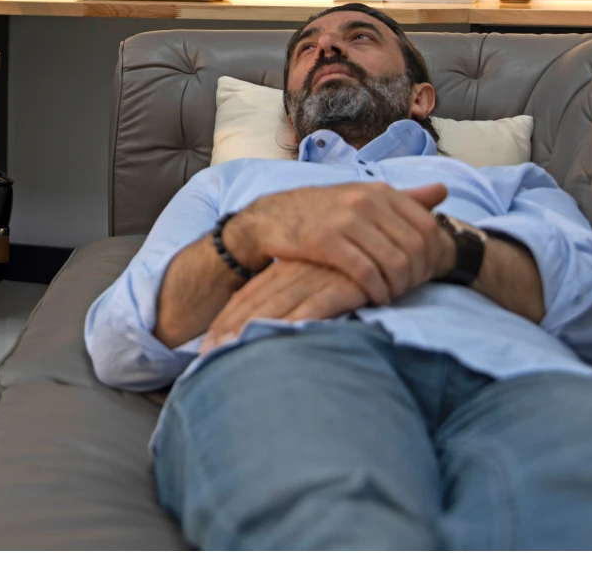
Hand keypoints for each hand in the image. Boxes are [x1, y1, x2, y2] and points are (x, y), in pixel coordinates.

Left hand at [200, 259, 369, 354]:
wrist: (387, 234)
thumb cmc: (351, 261)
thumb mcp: (313, 276)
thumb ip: (293, 294)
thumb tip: (270, 320)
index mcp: (282, 272)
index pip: (246, 299)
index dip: (225, 322)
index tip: (205, 347)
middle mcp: (291, 274)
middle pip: (253, 306)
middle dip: (229, 332)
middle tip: (205, 357)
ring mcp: (313, 278)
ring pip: (275, 308)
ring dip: (252, 331)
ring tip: (228, 352)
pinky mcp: (339, 284)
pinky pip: (314, 306)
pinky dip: (295, 323)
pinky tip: (278, 337)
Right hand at [228, 182, 450, 306]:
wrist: (270, 219)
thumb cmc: (321, 212)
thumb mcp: (363, 196)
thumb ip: (405, 197)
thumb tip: (444, 191)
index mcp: (379, 191)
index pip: (427, 227)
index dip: (433, 256)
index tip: (425, 273)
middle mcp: (366, 201)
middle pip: (415, 248)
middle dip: (417, 276)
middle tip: (409, 290)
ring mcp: (346, 220)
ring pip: (394, 262)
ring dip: (399, 287)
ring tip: (392, 296)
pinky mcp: (326, 241)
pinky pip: (366, 273)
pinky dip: (377, 291)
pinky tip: (375, 298)